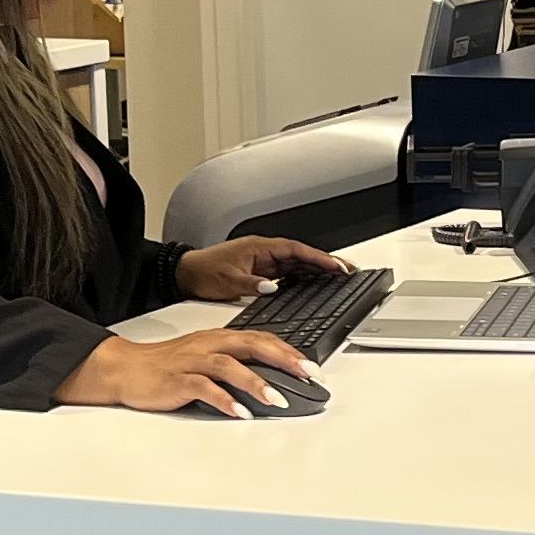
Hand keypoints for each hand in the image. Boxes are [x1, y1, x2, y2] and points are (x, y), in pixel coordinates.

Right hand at [63, 328, 315, 417]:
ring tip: (276, 400)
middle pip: (252, 345)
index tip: (312, 367)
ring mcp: (193, 362)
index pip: (261, 339)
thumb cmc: (167, 364)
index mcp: (219, 338)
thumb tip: (270, 377)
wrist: (125, 367)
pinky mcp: (178, 380)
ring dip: (256, 382)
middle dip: (283, 360)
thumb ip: (235, 363)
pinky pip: (204, 388)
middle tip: (307, 376)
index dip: (289, 351)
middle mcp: (209, 345)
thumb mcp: (205, 356)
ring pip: (230, 366)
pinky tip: (240, 412)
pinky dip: (224, 400)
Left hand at [176, 233, 347, 303]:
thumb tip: (272, 287)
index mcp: (259, 248)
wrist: (187, 273)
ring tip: (338, 276)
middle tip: (347, 271)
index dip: (318, 258)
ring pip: (296, 263)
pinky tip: (314, 283)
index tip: (335, 266)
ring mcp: (263, 261)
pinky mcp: (260, 271)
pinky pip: (288, 272)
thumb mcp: (228, 280)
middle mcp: (264, 252)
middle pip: (301, 255)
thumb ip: (252, 284)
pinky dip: (303, 276)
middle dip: (324, 262)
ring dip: (316, 269)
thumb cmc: (204, 272)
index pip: (296, 250)